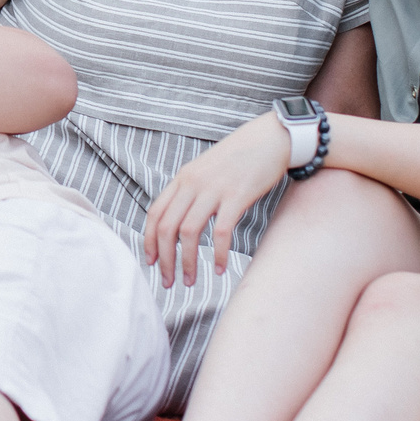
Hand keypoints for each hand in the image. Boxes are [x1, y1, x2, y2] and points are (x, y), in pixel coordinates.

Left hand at [141, 116, 291, 288]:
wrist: (270, 139)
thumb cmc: (240, 158)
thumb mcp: (206, 170)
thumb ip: (192, 191)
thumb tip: (180, 221)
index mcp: (183, 178)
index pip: (155, 213)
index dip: (149, 241)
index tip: (151, 262)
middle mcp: (193, 183)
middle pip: (166, 227)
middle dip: (164, 259)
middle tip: (168, 281)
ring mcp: (214, 189)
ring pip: (189, 233)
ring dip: (187, 262)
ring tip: (190, 281)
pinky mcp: (237, 196)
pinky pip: (221, 232)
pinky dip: (217, 254)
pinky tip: (218, 268)